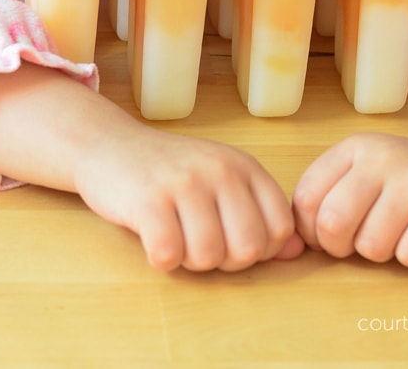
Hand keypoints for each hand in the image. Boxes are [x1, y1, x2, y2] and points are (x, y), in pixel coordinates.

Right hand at [73, 114, 303, 271]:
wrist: (109, 145)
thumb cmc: (171, 172)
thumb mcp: (221, 183)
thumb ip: (260, 215)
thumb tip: (298, 251)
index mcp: (244, 166)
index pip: (280, 229)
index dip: (258, 249)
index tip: (230, 238)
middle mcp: (219, 169)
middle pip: (247, 250)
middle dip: (223, 261)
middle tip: (197, 241)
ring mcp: (184, 182)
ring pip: (208, 257)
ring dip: (188, 260)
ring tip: (174, 235)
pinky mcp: (148, 199)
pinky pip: (168, 256)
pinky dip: (160, 258)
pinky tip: (152, 237)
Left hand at [292, 95, 407, 267]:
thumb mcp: (365, 170)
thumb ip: (329, 194)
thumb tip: (294, 240)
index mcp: (355, 148)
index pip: (306, 198)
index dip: (310, 230)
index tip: (327, 236)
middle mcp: (382, 158)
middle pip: (333, 223)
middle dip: (340, 248)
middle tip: (358, 243)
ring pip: (371, 246)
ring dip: (380, 253)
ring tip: (396, 233)